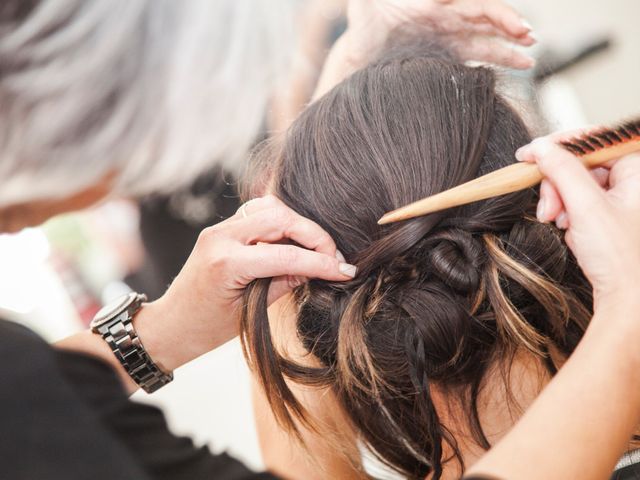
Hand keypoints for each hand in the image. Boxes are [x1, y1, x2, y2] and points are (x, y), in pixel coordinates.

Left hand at [140, 195, 356, 370]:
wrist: (172, 324)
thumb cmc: (206, 328)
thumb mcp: (251, 312)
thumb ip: (285, 282)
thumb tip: (319, 267)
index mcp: (226, 263)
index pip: (286, 255)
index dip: (322, 262)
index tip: (345, 271)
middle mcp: (221, 237)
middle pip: (281, 218)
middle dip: (315, 235)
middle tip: (334, 259)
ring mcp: (220, 229)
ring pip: (271, 207)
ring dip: (299, 225)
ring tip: (317, 250)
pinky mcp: (223, 228)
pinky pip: (258, 212)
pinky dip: (282, 222)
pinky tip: (294, 241)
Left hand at [346, 0, 535, 68]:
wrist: (362, 52)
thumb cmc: (363, 25)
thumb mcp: (363, 7)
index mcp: (434, 1)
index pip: (470, 0)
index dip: (490, 8)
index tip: (505, 19)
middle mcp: (448, 14)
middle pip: (485, 15)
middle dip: (507, 23)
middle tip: (527, 35)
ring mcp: (452, 33)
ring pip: (488, 36)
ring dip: (510, 43)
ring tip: (530, 54)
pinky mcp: (452, 53)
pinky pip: (481, 54)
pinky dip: (501, 59)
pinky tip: (521, 65)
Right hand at [516, 138, 639, 305]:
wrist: (630, 299)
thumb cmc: (621, 257)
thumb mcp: (586, 206)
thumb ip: (561, 169)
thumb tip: (541, 147)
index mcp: (637, 168)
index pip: (592, 140)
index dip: (558, 145)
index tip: (529, 154)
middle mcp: (633, 179)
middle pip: (581, 163)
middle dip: (557, 183)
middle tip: (547, 207)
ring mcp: (624, 197)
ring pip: (577, 183)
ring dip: (559, 200)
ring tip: (556, 221)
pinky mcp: (613, 213)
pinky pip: (580, 201)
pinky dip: (568, 213)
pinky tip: (568, 228)